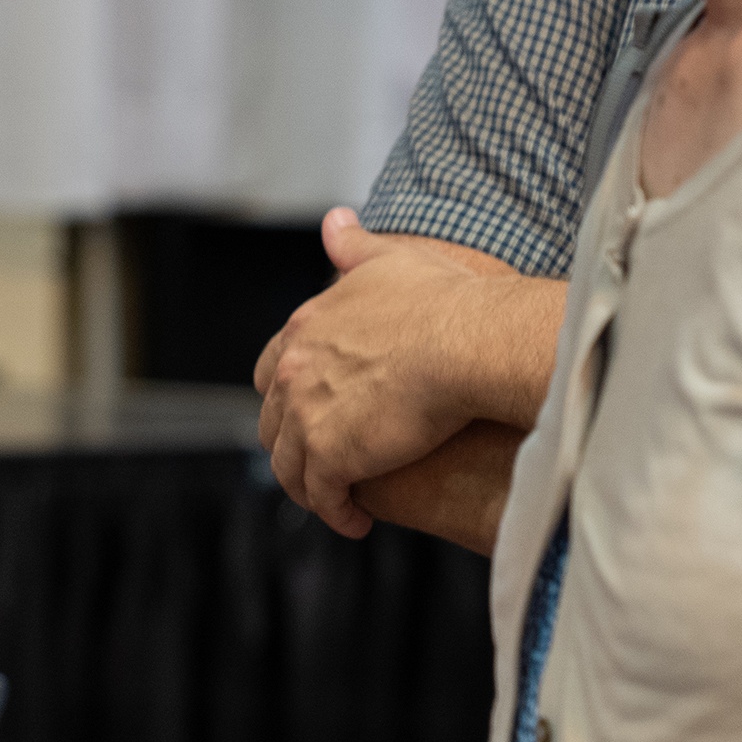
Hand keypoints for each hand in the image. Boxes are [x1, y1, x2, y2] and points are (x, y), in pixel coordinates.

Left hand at [253, 212, 522, 538]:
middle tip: (322, 462)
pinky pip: (320, 496)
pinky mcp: (330, 455)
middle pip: (273, 421)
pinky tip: (355, 521)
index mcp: (305, 328)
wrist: (469, 341)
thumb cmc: (446, 301)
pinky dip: (334, 511)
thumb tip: (335, 221)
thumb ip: (356, 247)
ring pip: (289, 465)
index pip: (272, 371)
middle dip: (292, 443)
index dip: (286, 395)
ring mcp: (307, 415)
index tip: (307, 412)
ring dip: (310, 486)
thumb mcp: (391, 260)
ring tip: (338, 501)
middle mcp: (295, 371)